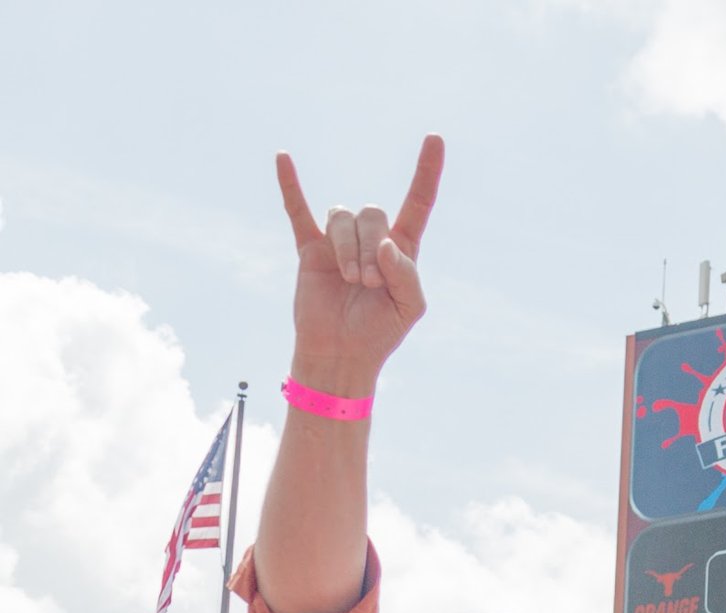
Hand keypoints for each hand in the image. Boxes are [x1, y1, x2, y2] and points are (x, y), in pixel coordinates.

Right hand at [276, 135, 443, 393]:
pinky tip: (284, 158)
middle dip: (371, 247)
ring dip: (348, 249)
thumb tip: (386, 244)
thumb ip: (406, 274)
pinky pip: (297, 210)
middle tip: (369, 282)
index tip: (434, 138)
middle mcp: (371, 238)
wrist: (341, 353)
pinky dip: (291, 185)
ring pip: (342, 218)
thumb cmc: (380, 332)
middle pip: (372, 213)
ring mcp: (339, 241)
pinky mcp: (310, 248)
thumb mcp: (409, 308)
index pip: (418, 202)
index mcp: (402, 248)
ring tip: (352, 281)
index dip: (426, 172)